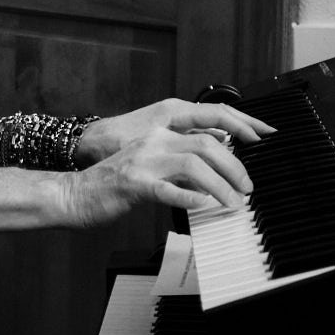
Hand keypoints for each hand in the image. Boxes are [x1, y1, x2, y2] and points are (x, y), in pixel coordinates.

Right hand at [60, 99, 270, 226]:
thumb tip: (212, 174)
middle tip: (246, 189)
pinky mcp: (133, 185)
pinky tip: (202, 206)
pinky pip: (167, 190)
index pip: (205, 128)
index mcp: (158, 135)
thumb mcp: (149, 166)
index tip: (260, 139)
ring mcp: (142, 162)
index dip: (236, 133)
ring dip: (219, 186)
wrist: (74, 194)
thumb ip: (177, 164)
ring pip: (192, 165)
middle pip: (205, 146)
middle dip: (234, 167)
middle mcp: (152, 142)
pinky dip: (189, 198)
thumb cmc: (112, 185)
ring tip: (232, 203)